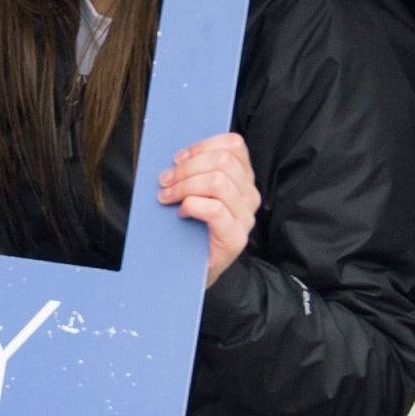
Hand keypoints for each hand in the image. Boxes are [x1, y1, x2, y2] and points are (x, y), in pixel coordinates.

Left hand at [157, 132, 255, 286]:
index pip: (234, 145)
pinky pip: (215, 210)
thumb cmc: (191, 228)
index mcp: (243, 179)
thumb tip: (176, 156)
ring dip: (184, 185)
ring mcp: (245, 218)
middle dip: (187, 167)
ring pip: (217, 182)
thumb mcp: (196, 193)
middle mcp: (249, 196)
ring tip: (167, 197)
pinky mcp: (235, 238)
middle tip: (165, 181)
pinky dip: (192, 206)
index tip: (178, 158)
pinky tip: (181, 213)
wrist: (192, 271)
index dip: (202, 146)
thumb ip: (195, 172)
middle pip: (222, 161)